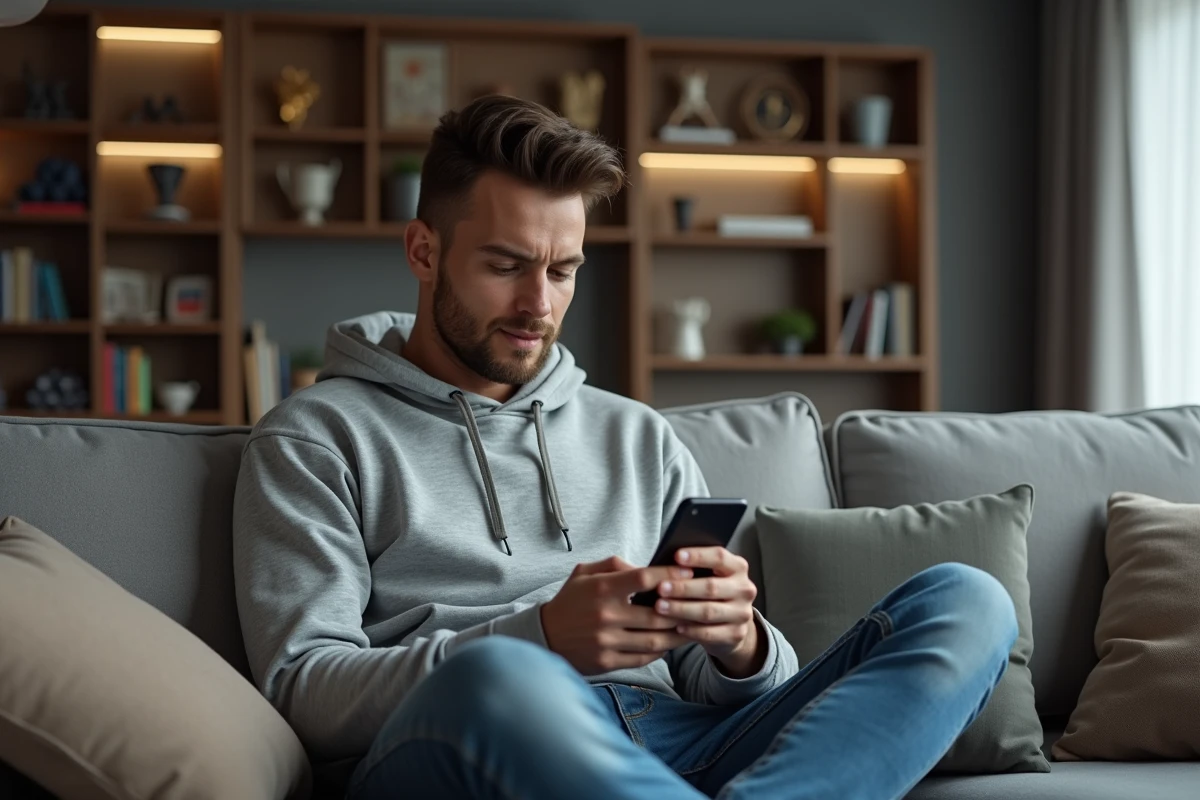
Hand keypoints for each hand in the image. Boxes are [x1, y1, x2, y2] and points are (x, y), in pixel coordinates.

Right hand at [542, 555, 694, 674]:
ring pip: (655, 640)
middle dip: (682, 609)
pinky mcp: (607, 662)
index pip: (643, 579)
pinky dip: (661, 651)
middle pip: (656, 613)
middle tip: (700, 604)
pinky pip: (643, 658)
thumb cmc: (570, 601)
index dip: (669, 576)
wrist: (545, 636)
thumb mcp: (585, 573)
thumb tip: (647, 568)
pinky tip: (669, 643)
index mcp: (602, 589)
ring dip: (677, 634)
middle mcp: (606, 615)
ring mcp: (607, 641)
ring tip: (692, 627)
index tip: (689, 574)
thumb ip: (615, 565)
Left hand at [652, 547, 764, 676]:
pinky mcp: (736, 634)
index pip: (719, 557)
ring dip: (681, 609)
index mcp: (738, 567)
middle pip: (711, 586)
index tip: (676, 556)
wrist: (730, 622)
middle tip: (660, 588)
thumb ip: (694, 568)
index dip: (698, 556)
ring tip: (660, 607)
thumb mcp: (708, 575)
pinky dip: (691, 630)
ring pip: (709, 611)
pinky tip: (676, 627)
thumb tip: (666, 564)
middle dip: (683, 587)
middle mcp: (744, 589)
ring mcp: (742, 613)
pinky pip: (710, 633)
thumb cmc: (711, 591)